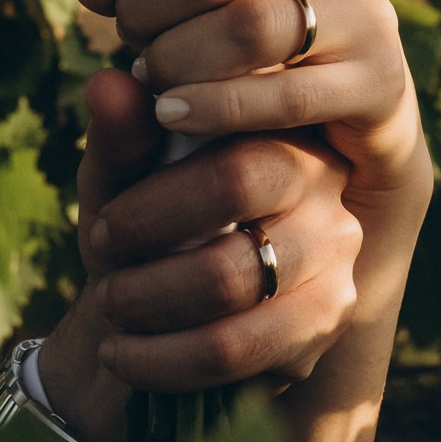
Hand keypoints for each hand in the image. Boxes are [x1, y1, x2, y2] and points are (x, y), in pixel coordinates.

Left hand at [36, 69, 363, 441]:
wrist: (158, 311)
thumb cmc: (144, 225)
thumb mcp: (121, 175)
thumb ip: (120, 133)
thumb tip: (107, 82)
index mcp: (280, 133)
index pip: (233, 163)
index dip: (152, 203)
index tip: (104, 221)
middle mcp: (325, 190)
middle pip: (235, 206)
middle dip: (146, 245)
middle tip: (105, 263)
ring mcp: (336, 263)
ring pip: (231, 284)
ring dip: (147, 302)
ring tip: (111, 307)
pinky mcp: (324, 326)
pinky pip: (234, 351)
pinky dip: (160, 359)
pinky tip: (123, 354)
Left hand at [68, 0, 429, 224]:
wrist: (337, 140)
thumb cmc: (248, 53)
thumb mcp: (192, 6)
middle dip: (152, 0)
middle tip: (129, 32)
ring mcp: (367, 15)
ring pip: (252, 27)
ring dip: (177, 57)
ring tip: (148, 76)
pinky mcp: (379, 83)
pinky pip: (288, 94)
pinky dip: (216, 107)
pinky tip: (173, 114)